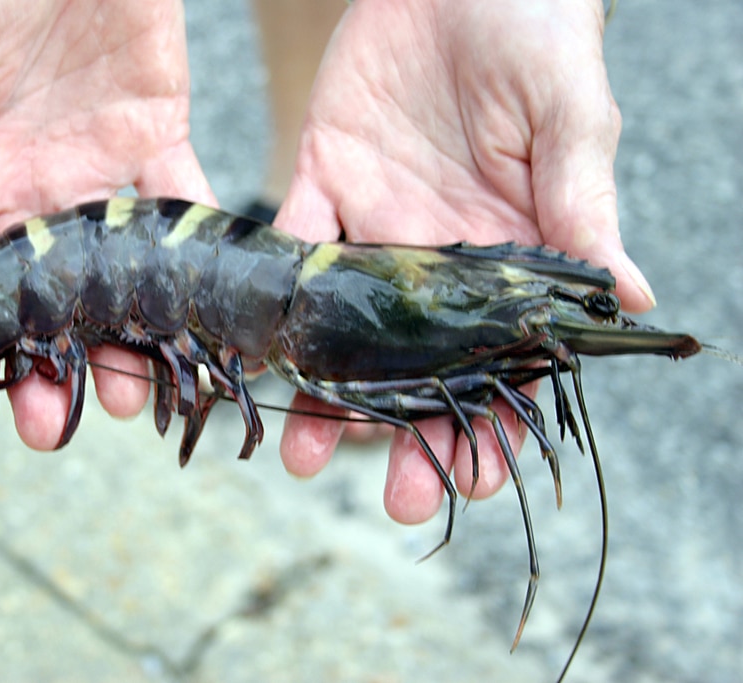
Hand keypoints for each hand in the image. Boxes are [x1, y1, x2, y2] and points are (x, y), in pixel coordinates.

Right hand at [0, 0, 212, 448]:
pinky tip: (205, 324)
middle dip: (41, 368)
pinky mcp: (157, 146)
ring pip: (108, 278)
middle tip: (52, 430)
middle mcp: (26, 191)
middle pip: (34, 300)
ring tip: (130, 400)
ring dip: (117, 342)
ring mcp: (94, 175)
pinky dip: (195, 267)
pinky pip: (181, 214)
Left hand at [274, 0, 651, 522]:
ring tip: (298, 448)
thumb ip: (582, 207)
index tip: (477, 480)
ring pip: (344, 331)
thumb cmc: (537, 31)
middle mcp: (436, 258)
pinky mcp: (320, 182)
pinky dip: (271, 303)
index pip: (504, 360)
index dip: (495, 423)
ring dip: (322, 393)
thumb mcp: (570, 119)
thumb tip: (632, 300)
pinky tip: (252, 354)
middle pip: (418, 367)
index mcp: (508, 253)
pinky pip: (290, 251)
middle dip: (405, 434)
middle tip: (392, 496)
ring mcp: (374, 226)